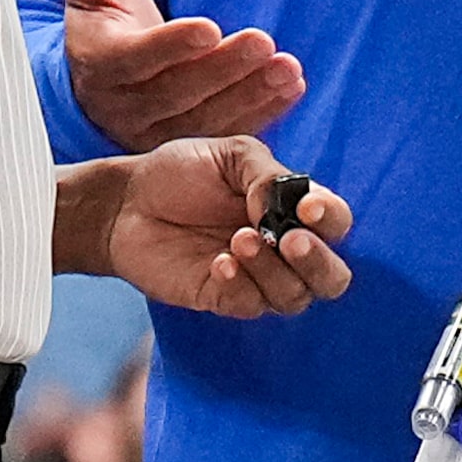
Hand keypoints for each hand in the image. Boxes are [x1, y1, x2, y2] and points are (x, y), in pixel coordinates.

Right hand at [57, 0, 303, 148]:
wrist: (105, 81)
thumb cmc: (106, 25)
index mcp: (103, 66)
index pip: (138, 58)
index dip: (174, 44)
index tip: (211, 27)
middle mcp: (126, 108)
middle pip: (178, 92)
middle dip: (225, 68)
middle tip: (264, 42)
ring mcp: (157, 134)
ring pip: (206, 118)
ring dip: (252, 94)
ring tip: (287, 69)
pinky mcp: (187, 146)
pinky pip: (226, 133)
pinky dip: (263, 113)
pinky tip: (291, 88)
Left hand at [101, 138, 354, 316]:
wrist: (126, 202)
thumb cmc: (181, 172)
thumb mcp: (230, 155)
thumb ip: (267, 174)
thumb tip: (291, 204)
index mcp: (292, 209)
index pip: (335, 223)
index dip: (331, 218)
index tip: (307, 206)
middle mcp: (282, 249)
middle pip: (331, 277)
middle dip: (318, 262)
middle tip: (289, 239)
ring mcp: (255, 278)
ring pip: (294, 297)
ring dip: (274, 271)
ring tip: (239, 240)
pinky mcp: (223, 298)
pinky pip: (251, 306)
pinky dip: (241, 285)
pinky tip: (219, 262)